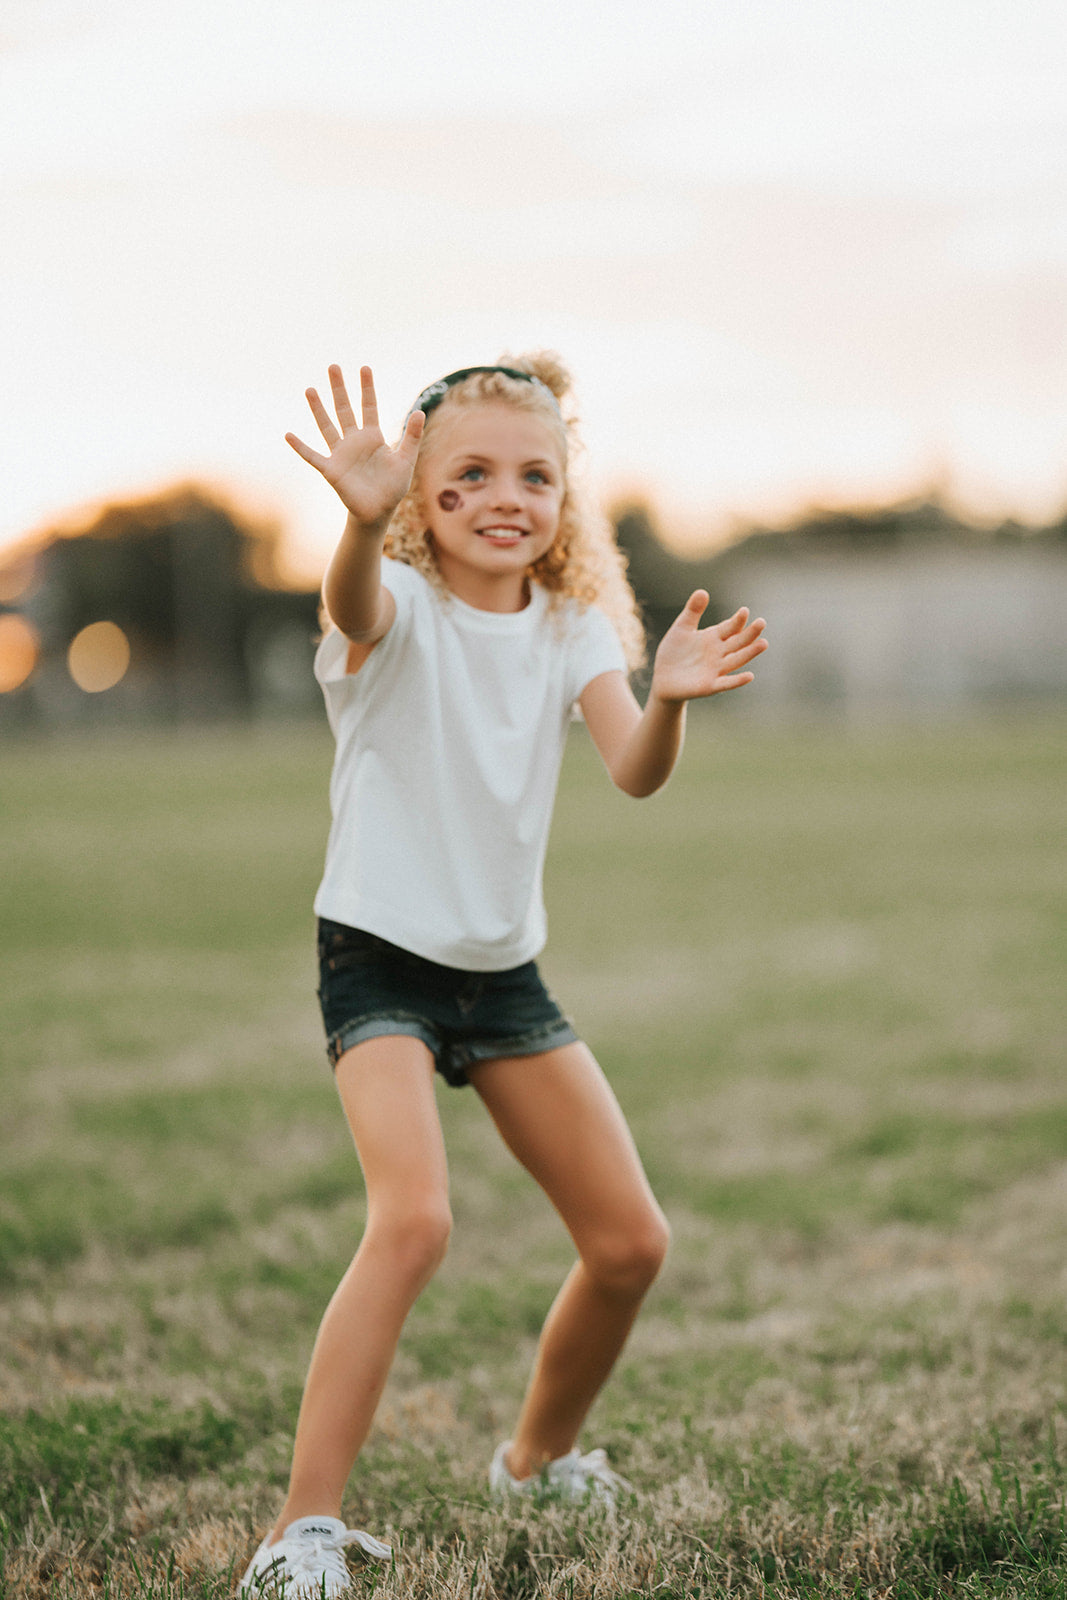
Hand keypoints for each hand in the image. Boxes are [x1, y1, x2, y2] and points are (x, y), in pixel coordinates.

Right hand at [286, 365, 423, 527]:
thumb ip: (412, 437)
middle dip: (339, 389)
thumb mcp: (406, 460)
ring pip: (327, 426)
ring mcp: (340, 454)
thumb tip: (420, 412)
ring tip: (310, 389)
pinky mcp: (331, 470)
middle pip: (345, 409)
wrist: (379, 512)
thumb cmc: (393, 487)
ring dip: (318, 409)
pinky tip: (288, 435)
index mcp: (373, 437)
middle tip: (333, 366)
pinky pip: (312, 456)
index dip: (367, 388)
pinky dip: (300, 447)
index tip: (364, 368)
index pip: (369, 406)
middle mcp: (354, 441)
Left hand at [651, 592, 766, 703]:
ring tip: (763, 643)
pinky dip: (737, 681)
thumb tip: (702, 591)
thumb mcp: (681, 628)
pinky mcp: (710, 686)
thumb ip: (692, 612)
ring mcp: (716, 669)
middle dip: (749, 633)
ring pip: (736, 660)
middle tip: (761, 623)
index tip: (744, 611)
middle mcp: (719, 653)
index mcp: (713, 637)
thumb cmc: (674, 652)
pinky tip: (749, 676)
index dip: (737, 620)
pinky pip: (726, 683)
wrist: (662, 678)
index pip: (729, 627)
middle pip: (738, 642)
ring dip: (750, 653)